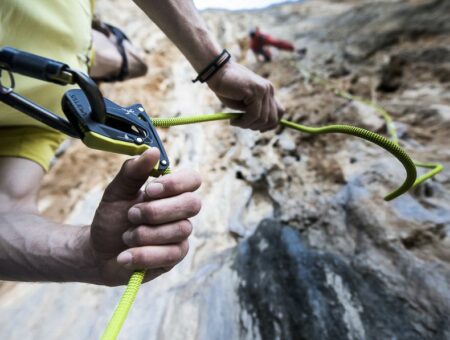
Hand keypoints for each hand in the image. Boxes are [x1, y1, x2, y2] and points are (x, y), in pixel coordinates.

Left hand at [89, 148, 201, 285]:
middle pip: (192, 204)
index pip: (193, 180)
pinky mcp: (173, 258)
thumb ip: (133, 171)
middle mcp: (180, 212)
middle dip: (157, 210)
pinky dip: (142, 255)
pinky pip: (169, 255)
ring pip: (179, 230)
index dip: (176, 184)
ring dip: (145, 234)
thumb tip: (153, 151)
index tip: (150, 189)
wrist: (98, 252)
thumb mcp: (117, 191)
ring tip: (125, 237)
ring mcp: (180, 236)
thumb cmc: (112, 218)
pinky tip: (124, 257)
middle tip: (131, 215)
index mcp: (171, 192)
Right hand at [207, 61, 284, 131]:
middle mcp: (268, 89)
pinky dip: (243, 122)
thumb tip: (263, 127)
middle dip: (258, 127)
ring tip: (235, 122)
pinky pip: (253, 115)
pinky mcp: (254, 92)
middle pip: (273, 119)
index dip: (271, 125)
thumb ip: (254, 111)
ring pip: (262, 119)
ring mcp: (263, 90)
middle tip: (242, 125)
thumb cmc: (226, 88)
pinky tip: (233, 121)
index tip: (259, 130)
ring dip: (248, 125)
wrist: (216, 72)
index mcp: (268, 91)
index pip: (280, 112)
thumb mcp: (243, 103)